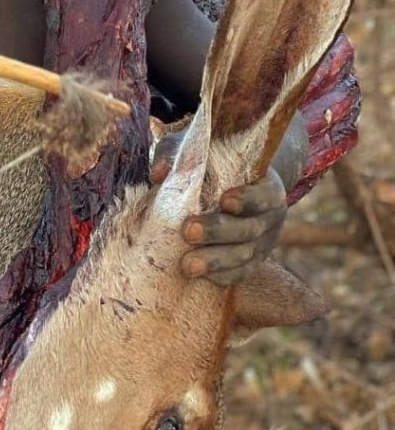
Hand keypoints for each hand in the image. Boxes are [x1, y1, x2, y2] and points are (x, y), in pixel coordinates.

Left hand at [151, 131, 287, 285]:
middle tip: (188, 231)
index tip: (224, 200)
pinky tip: (201, 278)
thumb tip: (157, 173)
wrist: (245, 185)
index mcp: (267, 186)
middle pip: (249, 229)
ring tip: (187, 266)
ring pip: (244, 256)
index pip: (263, 194)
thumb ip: (179, 156)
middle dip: (217, 231)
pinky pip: (241, 273)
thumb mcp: (200, 151)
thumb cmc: (217, 163)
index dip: (247, 199)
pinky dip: (222, 276)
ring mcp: (265, 243)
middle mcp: (271, 217)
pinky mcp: (254, 262)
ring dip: (215, 262)